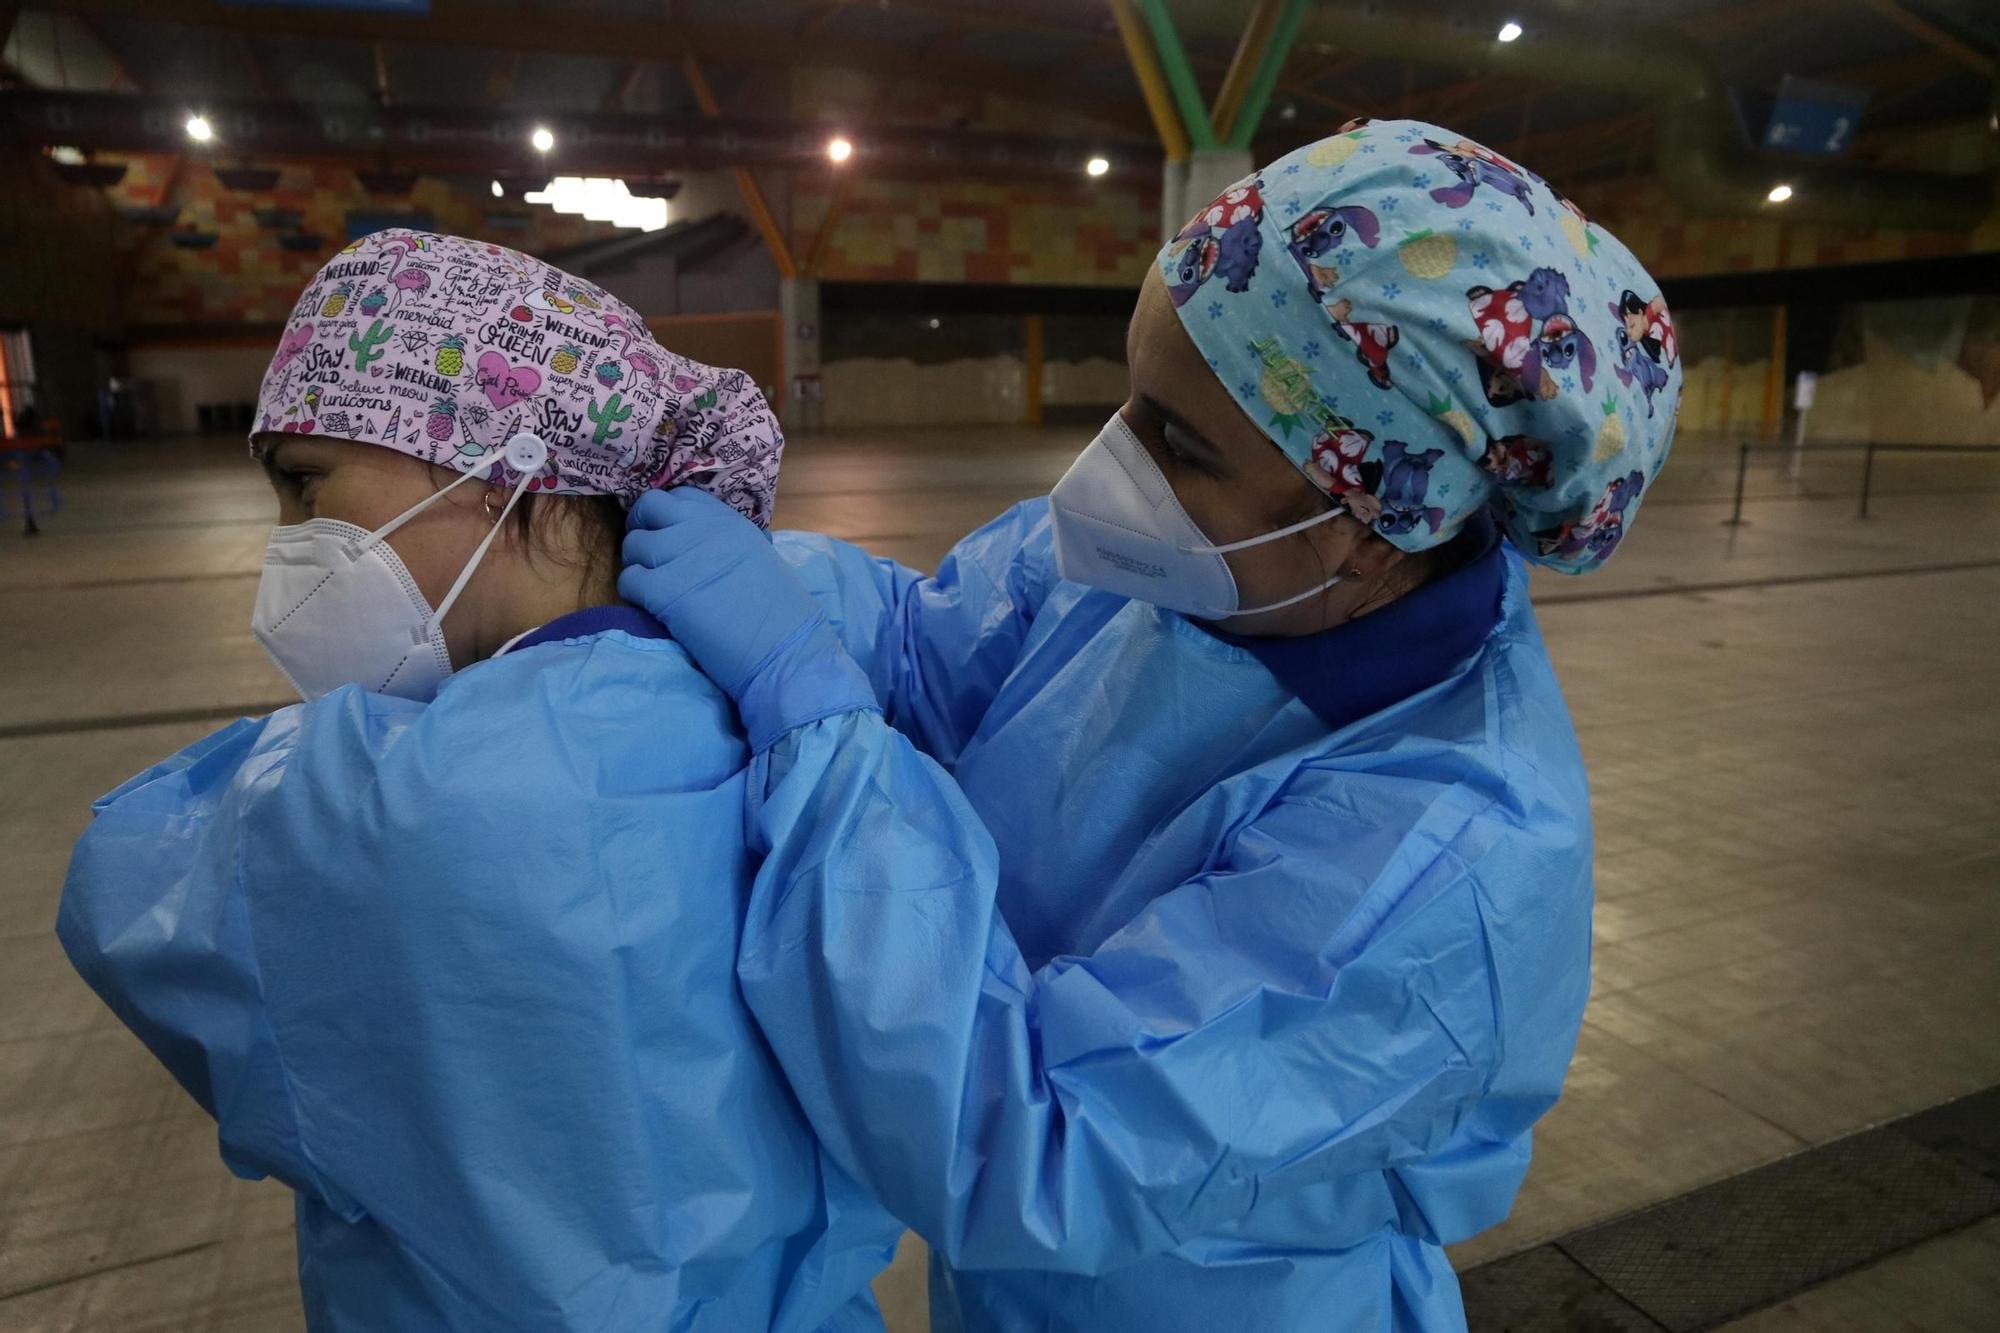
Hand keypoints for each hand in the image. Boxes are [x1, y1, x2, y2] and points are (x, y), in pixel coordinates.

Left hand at [620, 488, 824, 697]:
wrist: (787, 650)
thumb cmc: (783, 614)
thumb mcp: (759, 557)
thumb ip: (727, 542)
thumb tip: (702, 541)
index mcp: (730, 521)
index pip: (681, 496)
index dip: (667, 514)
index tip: (667, 533)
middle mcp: (704, 529)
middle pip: (649, 507)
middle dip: (641, 527)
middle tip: (648, 555)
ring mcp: (682, 556)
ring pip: (632, 545)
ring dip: (636, 564)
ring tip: (651, 586)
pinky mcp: (665, 591)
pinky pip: (629, 580)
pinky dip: (633, 593)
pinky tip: (652, 607)